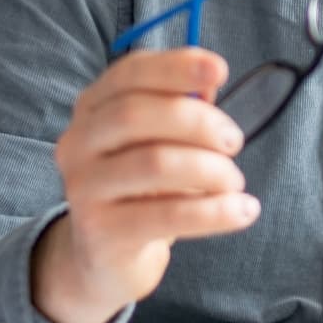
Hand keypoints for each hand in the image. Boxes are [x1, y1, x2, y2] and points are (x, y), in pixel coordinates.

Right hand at [32, 48, 257, 322]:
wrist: (107, 255)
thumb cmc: (144, 185)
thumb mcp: (160, 140)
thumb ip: (183, 106)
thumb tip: (210, 80)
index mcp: (92, 107)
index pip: (129, 73)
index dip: (175, 67)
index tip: (220, 70)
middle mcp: (78, 143)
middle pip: (135, 114)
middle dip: (198, 121)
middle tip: (234, 141)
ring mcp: (83, 189)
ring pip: (154, 163)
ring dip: (210, 169)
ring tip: (235, 181)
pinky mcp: (102, 233)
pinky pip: (167, 215)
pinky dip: (215, 211)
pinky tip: (244, 210)